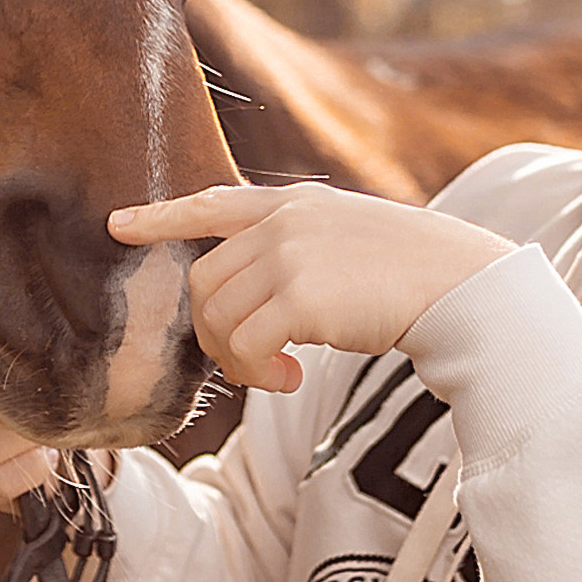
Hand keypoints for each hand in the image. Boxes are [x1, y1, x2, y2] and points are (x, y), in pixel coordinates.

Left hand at [108, 186, 512, 395]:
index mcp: (294, 203)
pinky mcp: (300, 298)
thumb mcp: (348, 237)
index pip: (213, 202)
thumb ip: (297, 248)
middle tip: (250, 362)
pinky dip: (257, 374)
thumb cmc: (413, 274)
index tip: (119, 224)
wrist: (462, 286)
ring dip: (236, 358)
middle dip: (213, 330)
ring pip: (216, 316)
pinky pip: (244, 346)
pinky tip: (288, 379)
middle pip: (203, 280)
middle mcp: (283, 222)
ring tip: (274, 373)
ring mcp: (289, 256)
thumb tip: (251, 297)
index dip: (163, 216)